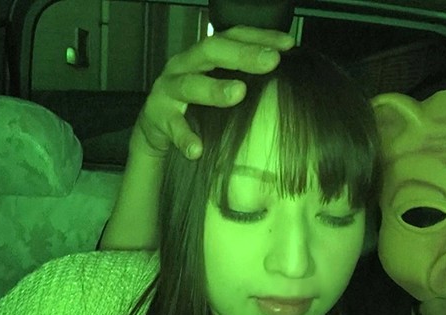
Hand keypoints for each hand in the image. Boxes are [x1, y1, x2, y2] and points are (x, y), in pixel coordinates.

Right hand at [133, 26, 294, 159]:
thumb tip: (289, 77)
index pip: (232, 35)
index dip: (259, 37)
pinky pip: (172, 127)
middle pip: (211, 51)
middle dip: (242, 55)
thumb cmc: (196, 104)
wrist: (156, 127)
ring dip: (215, 89)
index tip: (288, 45)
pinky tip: (198, 149)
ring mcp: (168, 90)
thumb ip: (244, 78)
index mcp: (203, 54)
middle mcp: (184, 65)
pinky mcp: (157, 117)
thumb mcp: (217, 84)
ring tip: (239, 93)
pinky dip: (185, 137)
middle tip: (271, 62)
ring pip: (189, 85)